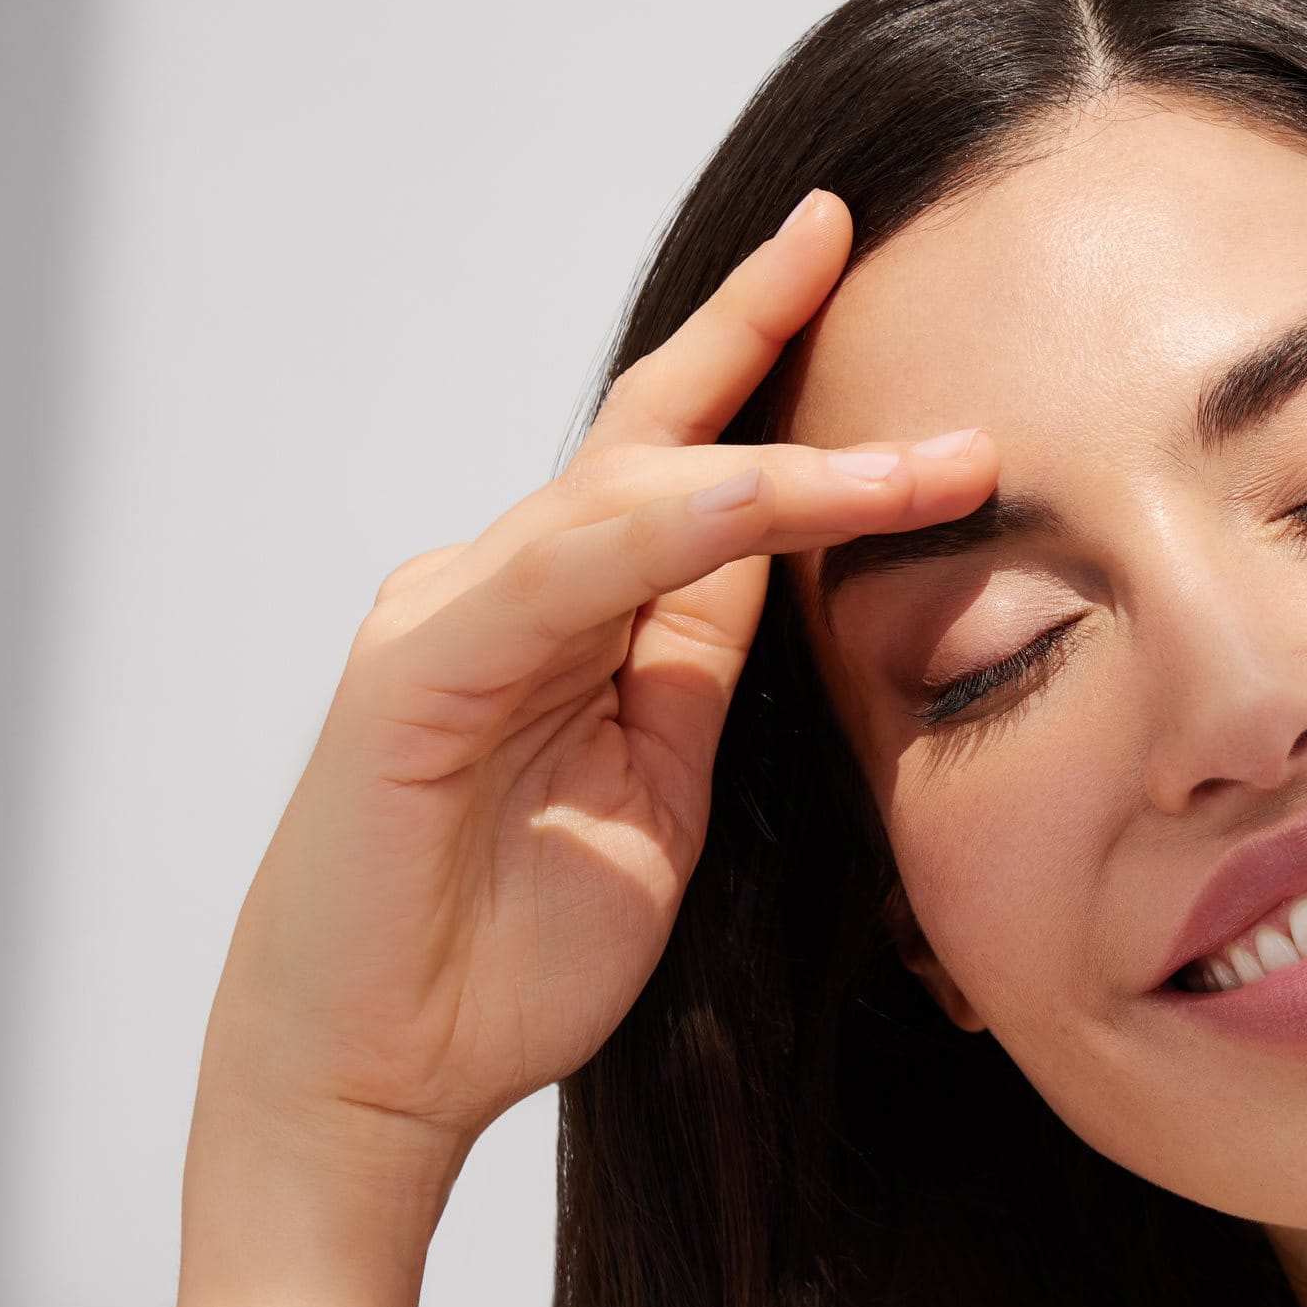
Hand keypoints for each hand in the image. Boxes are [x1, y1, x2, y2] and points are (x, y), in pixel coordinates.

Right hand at [190, 189, 990, 1260]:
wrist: (375, 1080)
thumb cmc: (506, 957)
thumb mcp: (659, 796)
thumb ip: (700, 673)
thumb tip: (792, 566)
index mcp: (565, 620)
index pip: (681, 466)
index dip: (758, 360)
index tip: (843, 261)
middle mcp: (501, 589)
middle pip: (650, 436)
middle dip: (751, 328)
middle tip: (844, 227)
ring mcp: (451, 615)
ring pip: (632, 495)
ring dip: (790, 466)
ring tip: (930, 459)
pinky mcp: (417, 670)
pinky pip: (568, 571)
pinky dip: (676, 528)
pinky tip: (773, 499)